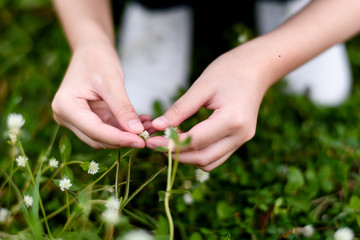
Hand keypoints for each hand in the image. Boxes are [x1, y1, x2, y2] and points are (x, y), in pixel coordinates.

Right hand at [52, 44, 145, 148]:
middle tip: (148, 138)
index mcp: (65, 106)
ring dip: (126, 136)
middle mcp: (65, 116)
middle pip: (98, 138)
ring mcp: (75, 119)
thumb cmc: (98, 59)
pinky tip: (142, 123)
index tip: (141, 142)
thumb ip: (123, 108)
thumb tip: (136, 131)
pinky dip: (124, 129)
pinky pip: (107, 129)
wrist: (91, 49)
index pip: (95, 131)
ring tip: (148, 129)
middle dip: (123, 139)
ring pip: (103, 137)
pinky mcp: (86, 119)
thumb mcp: (112, 82)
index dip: (119, 139)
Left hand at [146, 46, 271, 170]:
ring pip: (209, 162)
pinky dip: (198, 153)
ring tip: (168, 141)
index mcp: (232, 120)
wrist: (257, 67)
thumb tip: (158, 127)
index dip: (170, 144)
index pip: (195, 141)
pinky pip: (216, 156)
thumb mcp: (201, 87)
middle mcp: (240, 135)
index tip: (150, 142)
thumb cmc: (229, 70)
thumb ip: (180, 109)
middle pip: (202, 158)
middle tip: (156, 144)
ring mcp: (242, 139)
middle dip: (176, 155)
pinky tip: (184, 140)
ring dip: (187, 157)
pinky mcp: (240, 139)